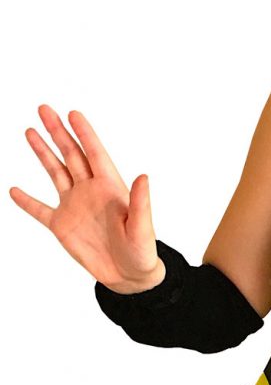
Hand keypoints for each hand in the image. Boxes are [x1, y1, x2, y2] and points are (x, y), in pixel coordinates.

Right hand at [9, 105, 163, 291]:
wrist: (129, 275)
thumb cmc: (141, 250)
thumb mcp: (143, 227)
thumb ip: (141, 202)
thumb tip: (143, 176)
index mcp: (110, 186)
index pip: (94, 153)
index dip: (84, 133)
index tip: (73, 113)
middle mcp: (90, 190)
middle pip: (71, 154)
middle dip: (58, 132)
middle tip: (44, 109)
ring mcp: (74, 206)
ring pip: (55, 172)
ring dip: (43, 152)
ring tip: (30, 131)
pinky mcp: (61, 225)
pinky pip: (39, 210)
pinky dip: (26, 201)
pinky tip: (13, 190)